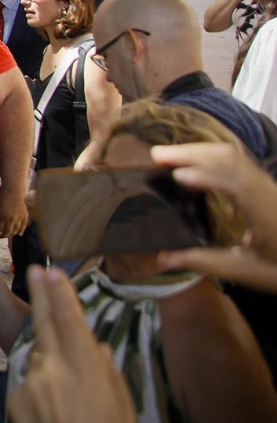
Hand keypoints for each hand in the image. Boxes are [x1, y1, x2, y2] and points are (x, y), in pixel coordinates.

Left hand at [0, 186, 29, 236]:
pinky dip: (21, 231)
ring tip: (9, 235)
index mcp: (2, 217)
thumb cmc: (2, 196)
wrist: (13, 190)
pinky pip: (23, 226)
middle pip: (7, 232)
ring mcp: (18, 218)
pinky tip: (19, 234)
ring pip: (15, 230)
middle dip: (4, 235)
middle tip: (1, 237)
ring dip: (12, 234)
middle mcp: (11, 220)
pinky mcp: (24, 216)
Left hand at [5, 266, 136, 422]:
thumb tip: (94, 345)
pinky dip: (42, 388)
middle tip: (34, 270)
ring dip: (52, 365)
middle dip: (40, 294)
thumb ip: (104, 368)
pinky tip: (55, 411)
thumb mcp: (120, 402)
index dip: (60, 293)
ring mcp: (31, 382)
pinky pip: (31, 381)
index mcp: (84, 367)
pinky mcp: (16, 396)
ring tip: (70, 398)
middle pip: (44, 322)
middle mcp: (53, 368)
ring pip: (41, 358)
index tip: (53, 270)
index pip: (70, 319)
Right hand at [154, 141, 276, 292]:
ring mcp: (267, 185)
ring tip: (167, 154)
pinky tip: (192, 161)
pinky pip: (237, 160)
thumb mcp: (246, 272)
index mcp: (266, 213)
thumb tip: (163, 258)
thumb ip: (205, 262)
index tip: (176, 176)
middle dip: (193, 153)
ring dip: (199, 150)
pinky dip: (209, 155)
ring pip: (234, 155)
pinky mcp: (264, 184)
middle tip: (156, 155)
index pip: (237, 186)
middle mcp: (267, 192)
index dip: (207, 177)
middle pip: (231, 160)